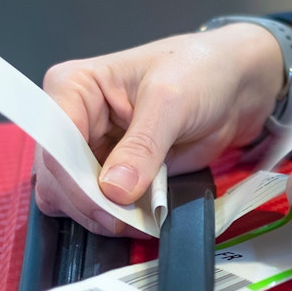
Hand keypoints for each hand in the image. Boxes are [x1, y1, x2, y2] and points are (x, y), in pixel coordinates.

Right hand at [34, 23, 285, 235]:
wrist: (237, 85)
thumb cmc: (201, 71)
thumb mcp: (171, 100)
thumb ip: (142, 146)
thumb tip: (114, 190)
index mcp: (72, 87)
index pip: (54, 142)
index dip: (74, 179)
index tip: (107, 206)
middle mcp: (73, 119)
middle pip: (57, 176)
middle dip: (89, 203)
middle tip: (127, 219)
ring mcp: (91, 150)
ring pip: (72, 198)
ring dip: (102, 216)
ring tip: (140, 218)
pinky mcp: (113, 174)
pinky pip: (101, 207)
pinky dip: (119, 219)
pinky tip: (144, 219)